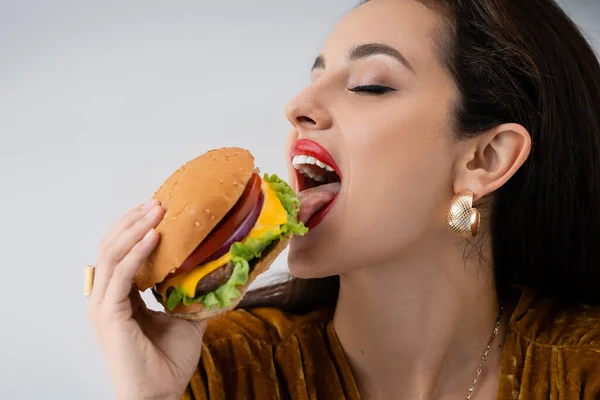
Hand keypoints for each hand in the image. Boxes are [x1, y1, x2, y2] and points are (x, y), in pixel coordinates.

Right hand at [88, 201, 205, 399]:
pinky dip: (136, 252)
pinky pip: (121, 275)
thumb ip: (193, 294)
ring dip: (135, 228)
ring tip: (157, 210)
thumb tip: (218, 271)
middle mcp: (107, 297)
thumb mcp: (186, 317)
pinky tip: (155, 236)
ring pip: (112, 254)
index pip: (121, 252)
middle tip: (158, 202)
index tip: (159, 209)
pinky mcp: (109, 315)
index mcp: (120, 296)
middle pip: (112, 246)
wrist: (161, 393)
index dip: (136, 228)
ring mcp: (104, 305)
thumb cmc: (168, 361)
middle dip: (134, 220)